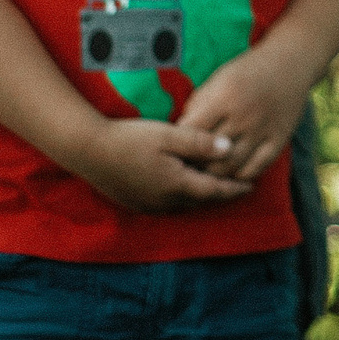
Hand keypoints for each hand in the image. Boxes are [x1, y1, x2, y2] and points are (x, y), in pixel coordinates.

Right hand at [74, 116, 253, 212]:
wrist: (87, 150)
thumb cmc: (130, 138)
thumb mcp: (169, 135)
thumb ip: (200, 143)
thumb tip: (230, 149)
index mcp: (176, 185)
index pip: (214, 191)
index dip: (234, 189)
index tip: (251, 185)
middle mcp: (163, 201)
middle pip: (200, 200)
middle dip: (219, 194)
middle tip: (238, 186)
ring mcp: (147, 204)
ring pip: (183, 204)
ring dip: (200, 196)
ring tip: (214, 186)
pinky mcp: (134, 202)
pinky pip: (166, 204)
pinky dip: (181, 196)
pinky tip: (182, 187)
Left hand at [175, 43, 312, 182]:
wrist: (291, 61)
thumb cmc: (248, 70)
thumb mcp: (218, 79)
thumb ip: (198, 106)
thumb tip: (179, 134)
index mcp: (224, 98)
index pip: (190, 133)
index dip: (178, 144)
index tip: (174, 148)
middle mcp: (243, 116)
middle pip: (208, 155)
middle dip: (193, 163)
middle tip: (186, 166)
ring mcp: (263, 129)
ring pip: (229, 166)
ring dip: (214, 173)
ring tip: (205, 170)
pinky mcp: (279, 138)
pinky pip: (255, 168)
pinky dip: (240, 174)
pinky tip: (232, 169)